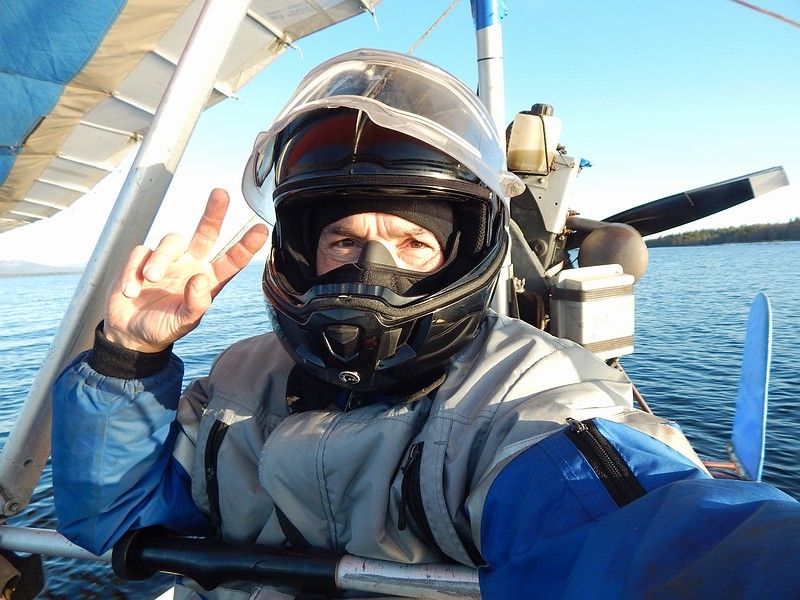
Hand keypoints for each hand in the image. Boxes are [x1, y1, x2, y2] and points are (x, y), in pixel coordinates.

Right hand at [103, 188, 268, 351]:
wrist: (130, 333)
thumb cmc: (163, 327)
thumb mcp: (183, 323)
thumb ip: (195, 304)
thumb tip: (201, 279)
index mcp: (208, 280)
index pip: (230, 260)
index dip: (245, 246)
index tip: (261, 230)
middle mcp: (191, 265)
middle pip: (205, 233)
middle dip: (214, 213)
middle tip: (221, 194)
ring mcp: (167, 260)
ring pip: (170, 241)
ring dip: (161, 259)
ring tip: (151, 279)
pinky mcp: (141, 259)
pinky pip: (140, 253)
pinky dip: (134, 272)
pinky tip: (131, 291)